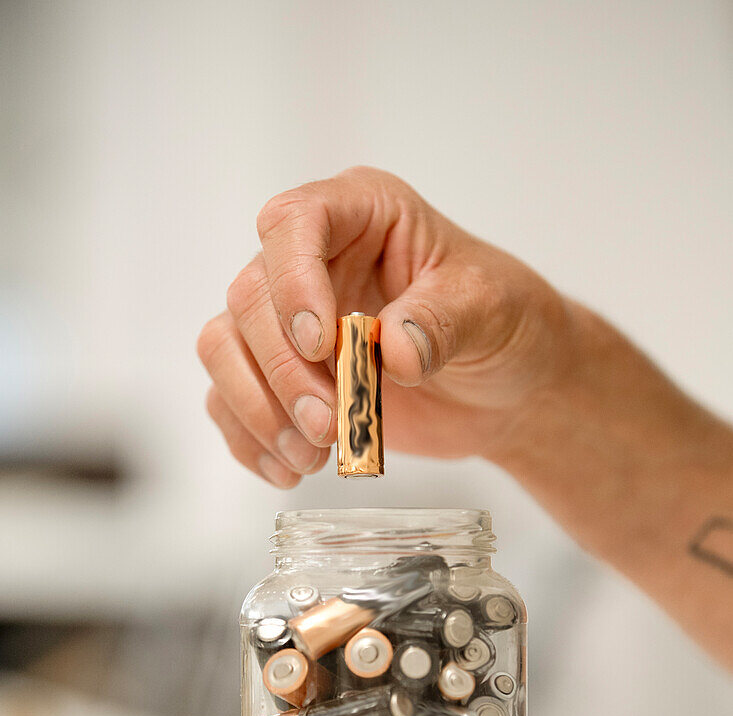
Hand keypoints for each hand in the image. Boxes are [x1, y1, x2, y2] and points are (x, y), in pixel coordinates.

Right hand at [197, 166, 574, 485]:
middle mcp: (314, 260)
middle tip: (326, 424)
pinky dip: (252, 440)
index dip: (292, 281)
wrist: (509, 389)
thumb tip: (393, 350)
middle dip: (283, 370)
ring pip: (224, 348)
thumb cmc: (505, 325)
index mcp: (362, 215)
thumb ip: (441, 321)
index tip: (320, 343)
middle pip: (250, 298)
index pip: (293, 223)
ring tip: (311, 457)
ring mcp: (291, 320)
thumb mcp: (492, 309)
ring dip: (257, 409)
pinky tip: (290, 470)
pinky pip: (232, 401)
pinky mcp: (284, 377)